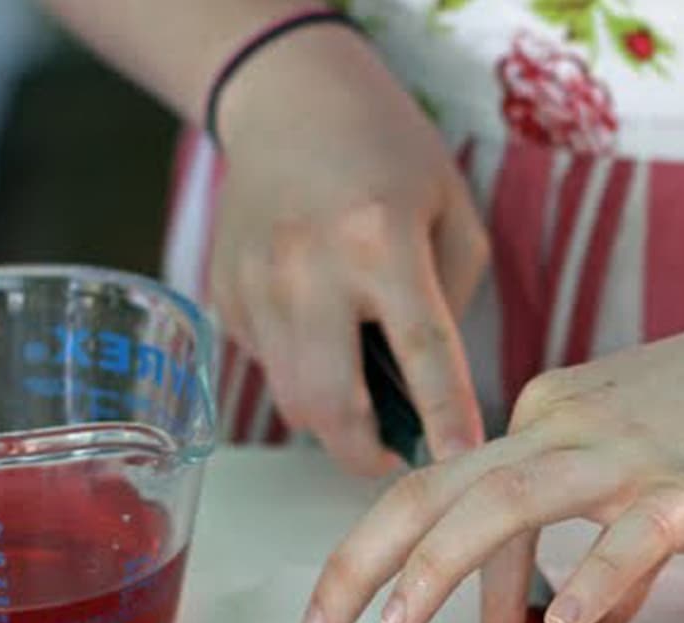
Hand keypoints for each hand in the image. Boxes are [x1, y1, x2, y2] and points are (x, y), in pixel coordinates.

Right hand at [208, 25, 486, 471]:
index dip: (443, 418)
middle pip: (330, 404)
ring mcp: (254, 282)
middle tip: (395, 457)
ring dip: (333, 421)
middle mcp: (307, 266)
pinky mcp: (223, 293)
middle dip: (365, 453)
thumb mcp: (452, 214)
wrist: (290, 98)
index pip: (420, 352)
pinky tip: (322, 335)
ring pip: (291, 398)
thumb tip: (425, 391)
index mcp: (380, 241)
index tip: (460, 463)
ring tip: (367, 402)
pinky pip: (267, 365)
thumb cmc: (390, 154)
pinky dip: (300, 373)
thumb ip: (450, 304)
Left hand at [299, 320, 683, 622]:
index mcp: (551, 416)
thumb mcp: (659, 467)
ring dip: (442, 567)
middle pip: (441, 490)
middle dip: (364, 560)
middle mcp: (569, 425)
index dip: (409, 564)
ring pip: (510, 502)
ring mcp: (632, 452)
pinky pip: (631, 534)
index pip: (453, 493)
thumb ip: (611, 542)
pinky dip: (593, 579)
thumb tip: (583, 616)